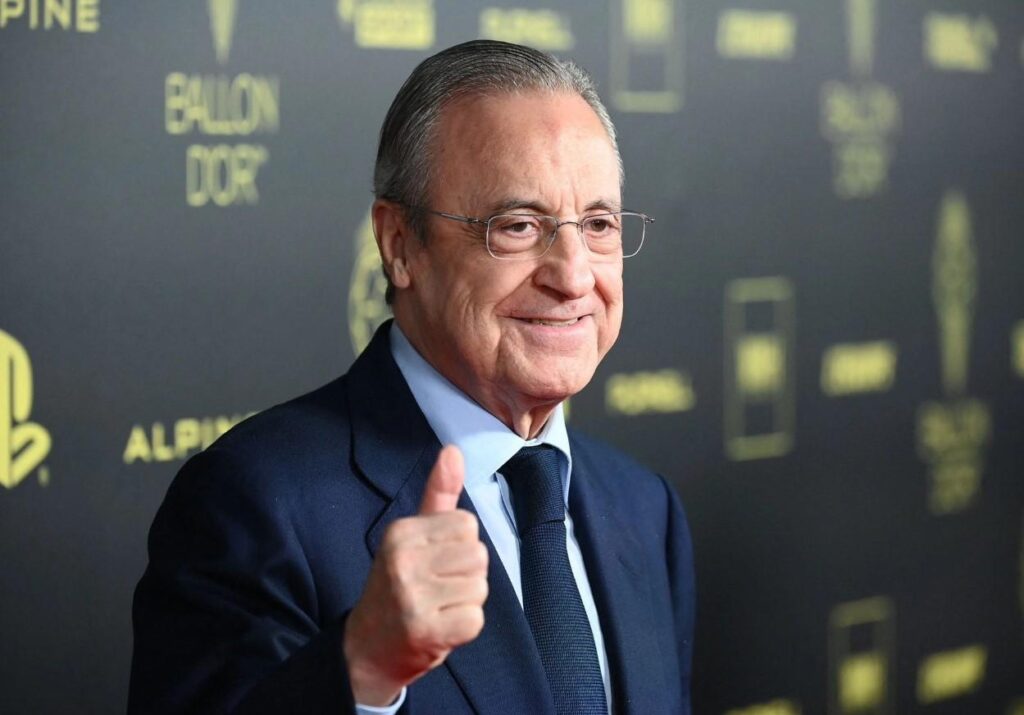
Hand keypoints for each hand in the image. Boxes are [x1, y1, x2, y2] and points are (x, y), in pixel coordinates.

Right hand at [343, 445, 488, 705]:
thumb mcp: (411, 536)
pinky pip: (475, 619)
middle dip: (466, 574)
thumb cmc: (398, 585)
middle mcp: (403, 562)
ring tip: (438, 608)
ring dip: (466, 601)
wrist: (366, 649)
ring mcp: (413, 598)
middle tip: (436, 589)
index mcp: (400, 532)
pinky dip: (464, 628)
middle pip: (479, 555)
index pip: (468, 524)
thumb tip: (453, 450)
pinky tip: (439, 628)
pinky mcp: (427, 632)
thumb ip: (438, 494)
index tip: (433, 562)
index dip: (459, 545)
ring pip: (480, 587)